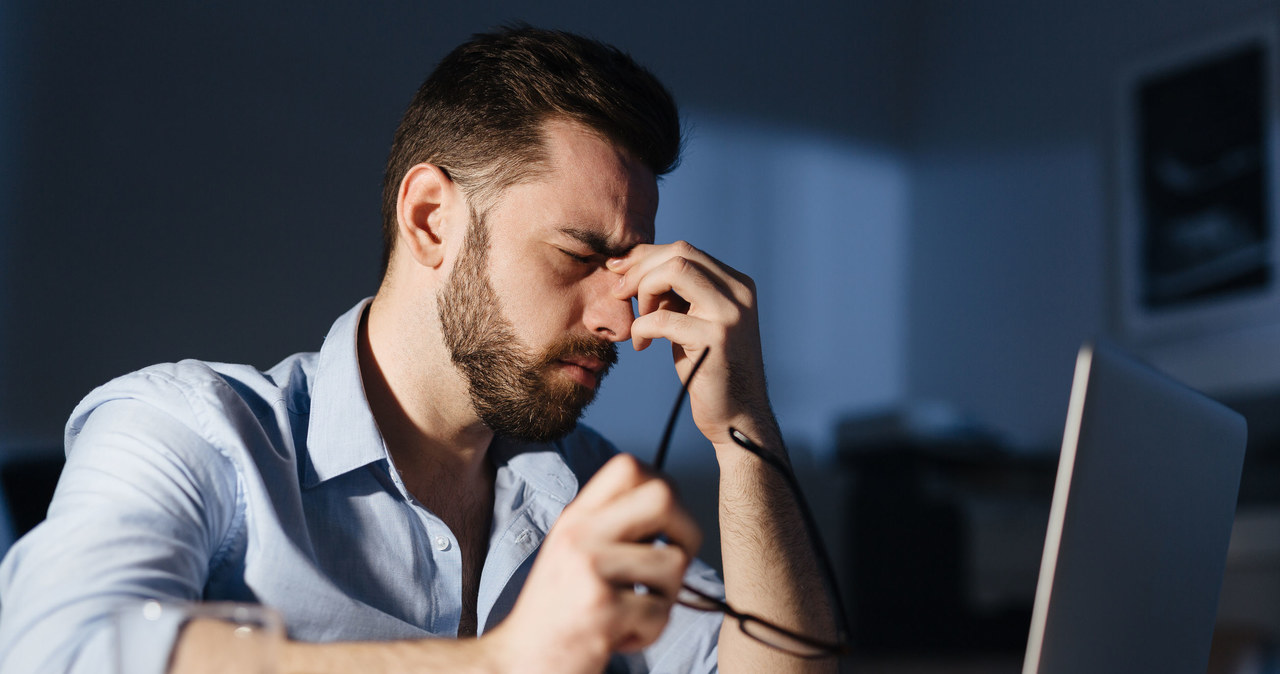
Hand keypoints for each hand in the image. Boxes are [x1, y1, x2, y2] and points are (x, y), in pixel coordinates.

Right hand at [486, 454, 700, 673]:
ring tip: (635, 610)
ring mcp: (589, 569)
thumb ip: (611, 524)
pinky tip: (620, 635)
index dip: (663, 487)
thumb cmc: (557, 610)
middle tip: (672, 562)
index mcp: (575, 517)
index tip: (664, 523)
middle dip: (686, 531)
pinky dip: (650, 632)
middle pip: (663, 497)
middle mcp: (580, 534)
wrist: (521, 661)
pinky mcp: (601, 609)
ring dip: (667, 596)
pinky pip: (660, 612)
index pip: (628, 466)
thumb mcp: (572, 550)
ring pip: (674, 563)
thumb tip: (671, 505)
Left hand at [607, 241, 773, 446]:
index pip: (684, 250)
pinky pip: (663, 318)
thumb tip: (635, 265)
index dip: (645, 256)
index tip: (618, 271)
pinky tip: (642, 346)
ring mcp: (730, 314)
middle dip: (640, 269)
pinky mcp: (716, 339)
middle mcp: (739, 293)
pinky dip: (642, 328)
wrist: (737, 416)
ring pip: (675, 271)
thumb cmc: (708, 369)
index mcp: (736, 284)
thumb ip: (677, 294)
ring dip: (643, 291)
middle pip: (679, 253)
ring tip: (637, 318)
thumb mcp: (694, 321)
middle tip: (619, 294)